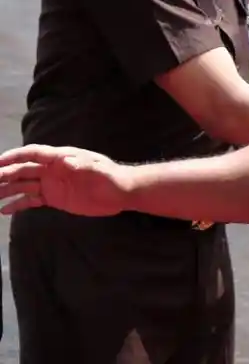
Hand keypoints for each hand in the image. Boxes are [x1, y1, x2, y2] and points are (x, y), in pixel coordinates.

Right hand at [0, 144, 131, 216]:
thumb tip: (66, 161)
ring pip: (22, 185)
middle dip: (4, 174)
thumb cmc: (110, 177)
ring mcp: (51, 184)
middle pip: (22, 170)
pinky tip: (4, 210)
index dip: (14, 156)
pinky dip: (17, 204)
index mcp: (60, 158)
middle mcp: (52, 169)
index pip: (33, 154)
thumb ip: (82, 165)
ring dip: (5, 190)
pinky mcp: (54, 198)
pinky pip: (31, 200)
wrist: (120, 193)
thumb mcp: (98, 169)